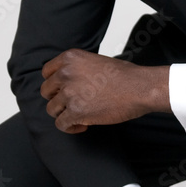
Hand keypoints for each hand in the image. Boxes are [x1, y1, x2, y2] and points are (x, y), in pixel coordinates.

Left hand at [40, 49, 169, 132]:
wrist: (139, 88)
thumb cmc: (125, 76)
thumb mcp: (96, 61)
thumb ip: (77, 69)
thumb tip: (67, 83)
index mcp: (70, 58)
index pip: (46, 72)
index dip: (54, 84)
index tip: (62, 91)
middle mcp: (65, 74)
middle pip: (46, 91)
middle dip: (58, 99)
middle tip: (72, 104)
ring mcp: (69, 93)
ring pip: (52, 109)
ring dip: (64, 114)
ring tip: (79, 116)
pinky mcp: (75, 112)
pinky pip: (61, 124)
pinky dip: (70, 127)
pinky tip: (83, 125)